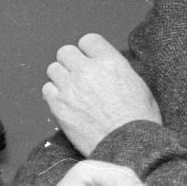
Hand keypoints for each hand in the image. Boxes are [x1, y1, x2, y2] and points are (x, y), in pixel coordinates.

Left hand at [43, 33, 161, 155]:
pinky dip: (53, 94)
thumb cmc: (139, 120)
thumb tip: (108, 67)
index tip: (90, 59)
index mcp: (111, 62)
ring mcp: (70, 87)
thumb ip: (119, 71)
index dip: (89, 50)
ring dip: (61, 77)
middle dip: (71, 62)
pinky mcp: (58, 105)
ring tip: (72, 89)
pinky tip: (65, 102)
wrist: (128, 145)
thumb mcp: (139, 86)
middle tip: (79, 75)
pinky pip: (47, 89)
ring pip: (53, 69)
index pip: (89, 40)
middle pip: (65, 52)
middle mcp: (87, 70)